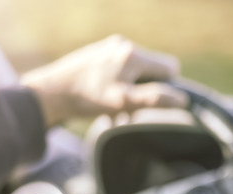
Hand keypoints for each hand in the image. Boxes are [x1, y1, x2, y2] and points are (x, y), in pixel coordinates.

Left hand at [21, 35, 187, 126]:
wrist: (49, 94)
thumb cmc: (87, 98)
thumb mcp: (124, 101)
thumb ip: (156, 99)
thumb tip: (183, 99)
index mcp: (133, 54)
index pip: (171, 67)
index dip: (168, 87)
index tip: (151, 100)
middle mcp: (123, 45)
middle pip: (153, 71)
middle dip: (146, 92)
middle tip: (129, 109)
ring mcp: (109, 48)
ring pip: (136, 73)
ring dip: (131, 92)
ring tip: (114, 108)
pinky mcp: (98, 55)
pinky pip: (121, 71)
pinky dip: (118, 87)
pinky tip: (103, 100)